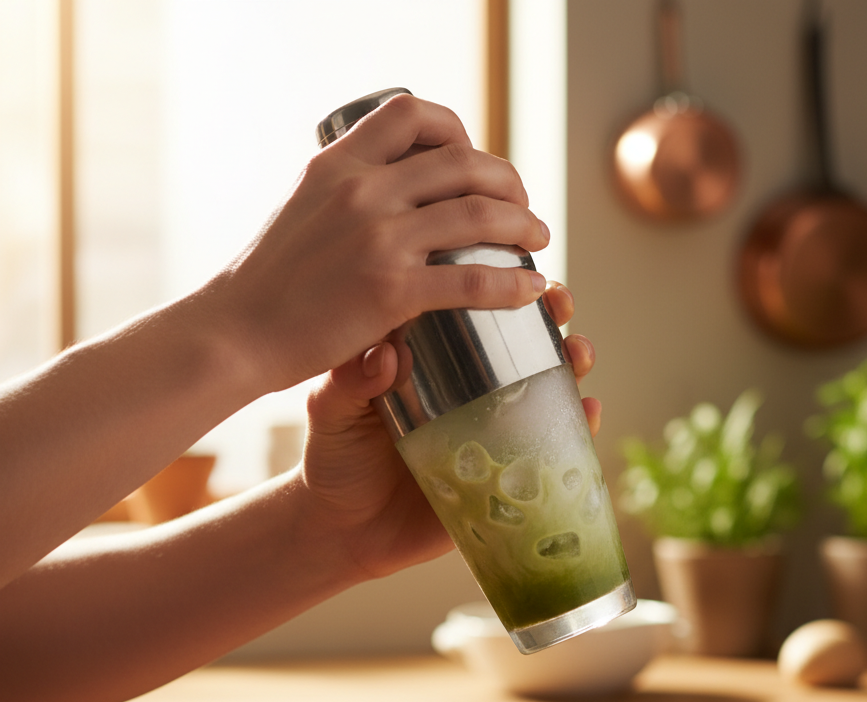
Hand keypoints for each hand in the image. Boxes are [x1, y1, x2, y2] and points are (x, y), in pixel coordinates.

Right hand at [205, 93, 550, 392]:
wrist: (235, 331)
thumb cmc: (266, 283)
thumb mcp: (301, 212)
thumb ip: (343, 197)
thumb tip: (382, 196)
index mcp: (338, 164)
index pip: (411, 114)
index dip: (458, 130)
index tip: (473, 159)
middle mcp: (363, 190)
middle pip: (462, 162)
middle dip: (506, 181)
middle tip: (521, 206)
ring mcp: (379, 239)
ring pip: (478, 214)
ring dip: (522, 224)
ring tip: (538, 240)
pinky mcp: (390, 290)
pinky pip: (472, 279)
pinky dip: (512, 284)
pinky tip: (531, 289)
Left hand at [299, 282, 599, 583]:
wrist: (339, 531)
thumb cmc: (333, 459)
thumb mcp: (331, 413)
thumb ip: (350, 383)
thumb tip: (386, 352)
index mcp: (430, 364)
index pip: (472, 312)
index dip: (499, 285)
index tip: (517, 265)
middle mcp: (469, 392)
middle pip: (522, 343)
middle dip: (552, 317)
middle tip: (559, 303)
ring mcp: (493, 433)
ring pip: (548, 390)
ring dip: (575, 365)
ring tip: (580, 353)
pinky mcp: (507, 477)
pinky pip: (553, 450)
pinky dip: (579, 430)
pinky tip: (589, 413)